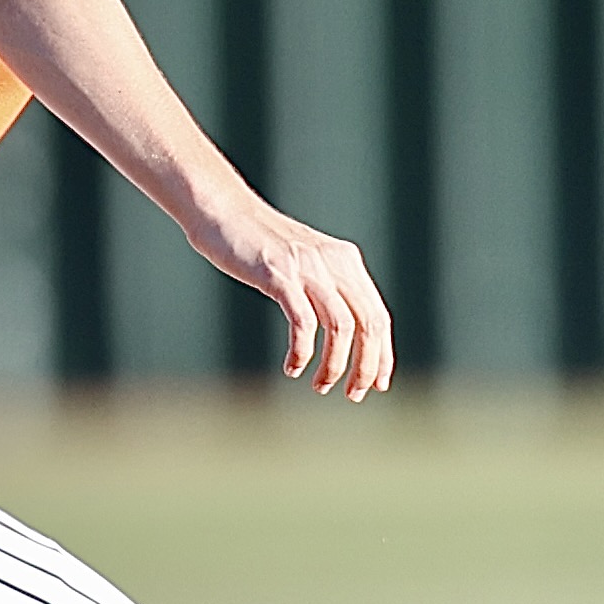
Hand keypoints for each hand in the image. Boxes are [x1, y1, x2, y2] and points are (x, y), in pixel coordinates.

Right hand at [189, 192, 394, 398]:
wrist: (221, 210)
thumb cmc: (258, 243)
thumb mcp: (305, 262)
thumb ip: (327, 288)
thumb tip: (346, 330)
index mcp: (346, 261)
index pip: (379, 315)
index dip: (382, 354)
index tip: (379, 384)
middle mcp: (334, 262)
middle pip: (369, 324)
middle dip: (366, 367)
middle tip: (352, 394)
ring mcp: (308, 267)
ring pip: (342, 327)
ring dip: (334, 365)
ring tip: (320, 386)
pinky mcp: (280, 275)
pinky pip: (304, 323)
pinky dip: (302, 352)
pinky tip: (292, 367)